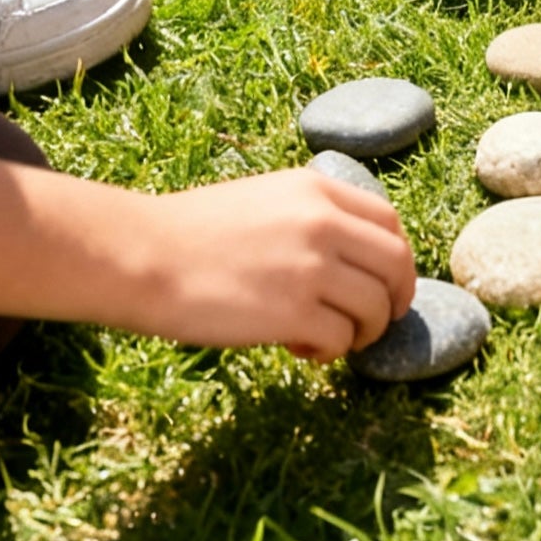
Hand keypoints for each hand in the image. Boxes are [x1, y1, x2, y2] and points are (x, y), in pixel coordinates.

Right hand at [126, 170, 415, 360]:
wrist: (144, 256)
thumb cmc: (193, 233)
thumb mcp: (264, 200)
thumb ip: (313, 218)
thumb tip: (355, 260)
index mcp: (316, 189)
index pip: (390, 221)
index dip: (396, 259)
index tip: (387, 284)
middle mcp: (323, 222)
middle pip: (395, 265)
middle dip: (395, 300)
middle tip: (376, 323)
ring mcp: (312, 267)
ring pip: (375, 307)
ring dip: (362, 332)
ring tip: (327, 339)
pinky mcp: (295, 313)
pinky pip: (342, 340)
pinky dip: (329, 351)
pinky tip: (300, 349)